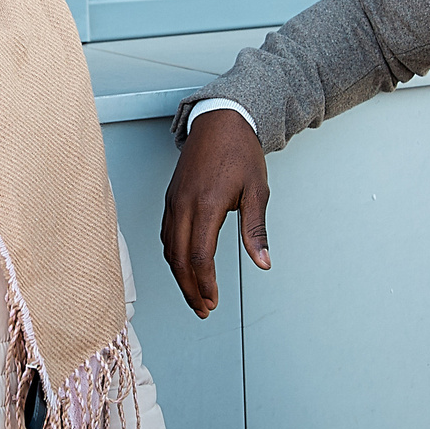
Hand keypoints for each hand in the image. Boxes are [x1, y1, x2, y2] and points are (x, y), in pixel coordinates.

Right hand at [161, 109, 270, 316]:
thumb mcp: (258, 190)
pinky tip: (183, 265)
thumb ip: (256, 230)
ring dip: (179, 276)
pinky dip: (172, 255)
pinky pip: (166, 233)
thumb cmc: (240, 151)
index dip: (205, 284)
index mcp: (206, 204)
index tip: (213, 300)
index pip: (199, 256)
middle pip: (178, 259)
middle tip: (202, 308)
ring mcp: (173, 201)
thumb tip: (263, 262)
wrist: (221, 120)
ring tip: (194, 294)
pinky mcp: (170, 197)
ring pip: (168, 248)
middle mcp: (184, 205)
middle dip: (189, 288)